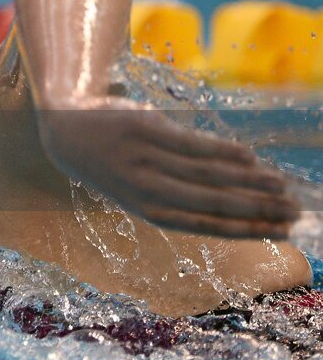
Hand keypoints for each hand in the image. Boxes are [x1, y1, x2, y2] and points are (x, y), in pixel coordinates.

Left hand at [36, 96, 299, 238]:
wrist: (64, 127)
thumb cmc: (110, 161)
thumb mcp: (135, 186)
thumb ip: (176, 194)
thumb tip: (232, 200)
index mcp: (145, 209)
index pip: (205, 224)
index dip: (245, 230)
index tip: (280, 233)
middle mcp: (146, 188)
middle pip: (213, 202)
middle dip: (258, 209)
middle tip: (295, 212)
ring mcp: (145, 159)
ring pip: (208, 173)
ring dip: (250, 180)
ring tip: (282, 186)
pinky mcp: (145, 130)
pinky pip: (192, 143)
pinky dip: (224, 151)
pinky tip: (251, 156)